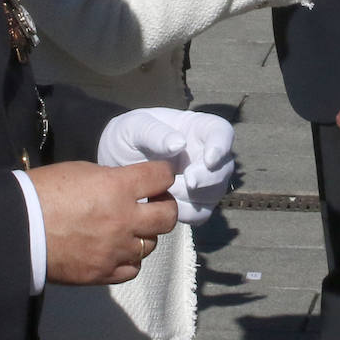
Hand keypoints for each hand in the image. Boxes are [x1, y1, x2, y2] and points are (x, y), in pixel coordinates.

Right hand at [29, 158, 176, 284]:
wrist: (17, 227)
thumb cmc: (45, 191)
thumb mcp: (84, 172)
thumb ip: (114, 180)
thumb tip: (132, 187)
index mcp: (118, 188)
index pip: (162, 176)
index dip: (164, 174)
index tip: (160, 176)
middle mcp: (124, 220)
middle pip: (168, 216)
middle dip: (165, 207)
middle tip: (154, 204)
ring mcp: (115, 250)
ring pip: (150, 244)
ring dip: (143, 234)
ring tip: (127, 228)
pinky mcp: (103, 273)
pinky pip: (132, 268)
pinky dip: (128, 259)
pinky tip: (116, 250)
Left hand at [98, 107, 234, 226]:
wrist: (115, 163)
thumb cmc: (128, 136)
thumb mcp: (134, 127)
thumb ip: (154, 133)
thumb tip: (180, 144)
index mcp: (195, 129)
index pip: (221, 132)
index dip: (221, 145)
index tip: (209, 159)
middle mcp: (204, 153)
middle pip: (223, 168)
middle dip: (209, 177)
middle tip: (188, 182)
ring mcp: (201, 179)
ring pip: (215, 193)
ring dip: (195, 197)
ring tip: (166, 192)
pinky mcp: (192, 202)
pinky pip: (200, 213)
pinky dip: (186, 213)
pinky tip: (164, 205)